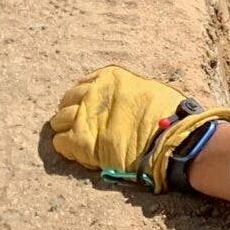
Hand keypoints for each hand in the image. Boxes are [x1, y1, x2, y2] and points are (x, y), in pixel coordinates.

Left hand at [50, 65, 229, 191]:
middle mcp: (92, 92)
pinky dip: (67, 147)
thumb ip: (127, 91)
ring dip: (67, 129)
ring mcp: (83, 116)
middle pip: (67, 101)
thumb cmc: (169, 113)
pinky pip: (60, 142)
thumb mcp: (148, 89)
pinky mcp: (78, 141)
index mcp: (109, 77)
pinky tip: (79, 152)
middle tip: (85, 124)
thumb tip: (122, 100)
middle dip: (73, 112)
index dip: (87, 97)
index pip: (84, 83)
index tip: (93, 108)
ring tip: (80, 139)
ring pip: (59, 121)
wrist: (170, 139)